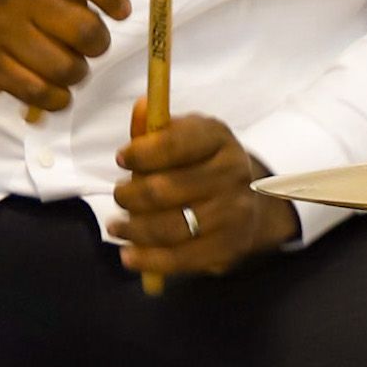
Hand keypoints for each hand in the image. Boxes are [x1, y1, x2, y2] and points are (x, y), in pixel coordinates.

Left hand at [113, 113, 296, 279]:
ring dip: (134, 229)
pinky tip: (129, 255)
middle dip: (130, 196)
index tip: (121, 159)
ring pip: (171, 227)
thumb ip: (154, 126)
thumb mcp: (182, 135)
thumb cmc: (200, 162)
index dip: (142, 153)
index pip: (175, 143)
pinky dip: (150, 259)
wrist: (250, 199)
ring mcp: (235, 212)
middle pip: (166, 190)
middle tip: (119, 196)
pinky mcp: (231, 246)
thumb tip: (141, 107)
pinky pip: (183, 258)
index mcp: (217, 138)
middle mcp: (232, 173)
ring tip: (116, 226)